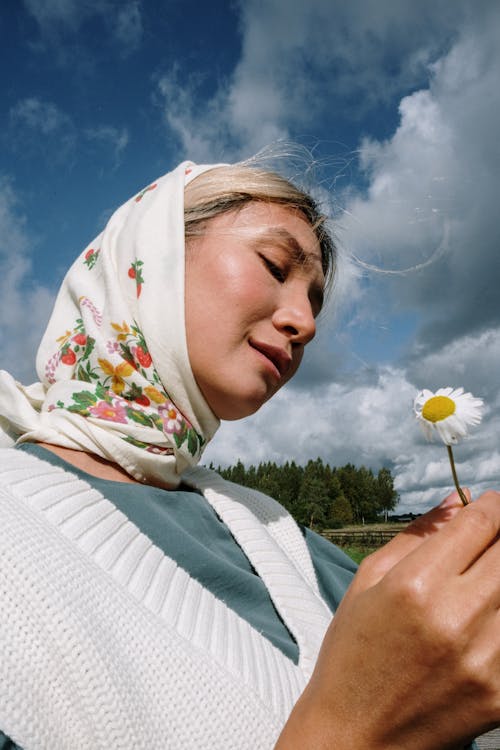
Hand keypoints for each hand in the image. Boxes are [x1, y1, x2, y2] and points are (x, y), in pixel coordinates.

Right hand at [276, 490, 499, 749]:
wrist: (355, 737)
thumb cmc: (353, 654)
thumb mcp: (368, 582)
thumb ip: (417, 535)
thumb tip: (456, 500)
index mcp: (414, 586)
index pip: (480, 524)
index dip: (492, 505)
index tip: (490, 504)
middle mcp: (454, 620)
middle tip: (491, 539)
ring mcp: (484, 661)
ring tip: (483, 581)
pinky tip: (484, 616)